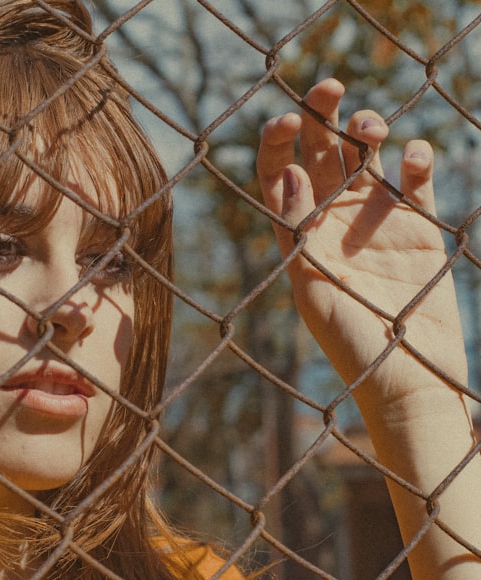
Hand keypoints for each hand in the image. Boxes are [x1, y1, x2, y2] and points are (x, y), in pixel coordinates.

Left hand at [255, 78, 466, 410]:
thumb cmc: (351, 345)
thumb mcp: (316, 291)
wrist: (406, 378)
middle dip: (321, 115)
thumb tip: (290, 174)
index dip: (276, 144)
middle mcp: (333, 220)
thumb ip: (300, 235)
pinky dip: (415, 159)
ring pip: (368, 157)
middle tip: (327, 87)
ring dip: (368, 130)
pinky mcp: (417, 226)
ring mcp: (375, 220)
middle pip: (323, 153)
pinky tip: (412, 157)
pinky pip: (414, 180)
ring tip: (371, 127)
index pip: (279, 176)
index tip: (283, 122)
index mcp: (299, 234)